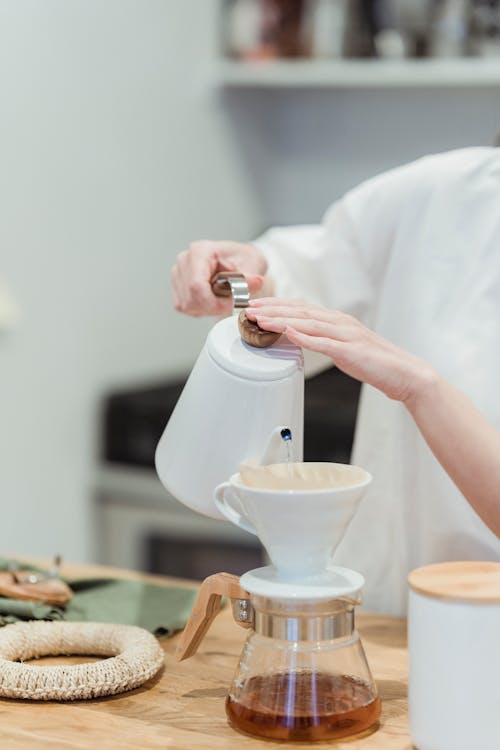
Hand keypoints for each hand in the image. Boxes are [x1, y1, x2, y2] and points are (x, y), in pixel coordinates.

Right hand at [172, 241, 267, 316]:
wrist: (240, 261)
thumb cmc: (244, 259)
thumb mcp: (254, 264)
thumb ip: (250, 277)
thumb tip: (256, 282)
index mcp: (200, 251)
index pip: (197, 286)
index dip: (214, 303)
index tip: (232, 304)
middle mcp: (185, 260)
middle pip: (191, 299)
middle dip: (214, 306)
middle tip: (232, 300)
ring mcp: (178, 273)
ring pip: (188, 305)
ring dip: (209, 308)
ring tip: (224, 297)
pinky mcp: (177, 287)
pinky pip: (186, 308)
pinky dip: (202, 309)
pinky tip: (214, 299)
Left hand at [246, 298, 433, 402]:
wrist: (405, 374)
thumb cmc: (375, 364)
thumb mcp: (344, 349)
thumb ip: (322, 341)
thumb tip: (298, 338)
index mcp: (338, 321)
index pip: (302, 308)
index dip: (277, 305)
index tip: (257, 306)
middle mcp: (341, 322)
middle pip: (300, 311)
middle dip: (272, 309)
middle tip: (249, 309)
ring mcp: (347, 335)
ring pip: (308, 323)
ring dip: (281, 319)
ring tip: (260, 319)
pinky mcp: (352, 350)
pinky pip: (324, 342)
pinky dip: (305, 336)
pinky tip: (289, 332)